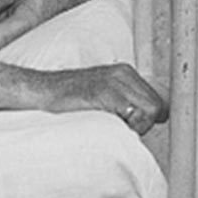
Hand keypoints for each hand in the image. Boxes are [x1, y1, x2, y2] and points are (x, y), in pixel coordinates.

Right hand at [36, 62, 167, 135]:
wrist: (39, 92)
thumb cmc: (68, 100)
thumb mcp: (103, 93)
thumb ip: (127, 101)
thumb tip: (157, 116)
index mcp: (125, 72)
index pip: (158, 99)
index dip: (149, 117)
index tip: (135, 124)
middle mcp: (123, 73)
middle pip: (158, 106)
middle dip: (144, 123)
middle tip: (119, 125)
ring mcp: (115, 81)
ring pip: (150, 111)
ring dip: (135, 125)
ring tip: (110, 123)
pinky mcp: (106, 92)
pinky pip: (134, 116)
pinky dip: (125, 126)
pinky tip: (104, 121)